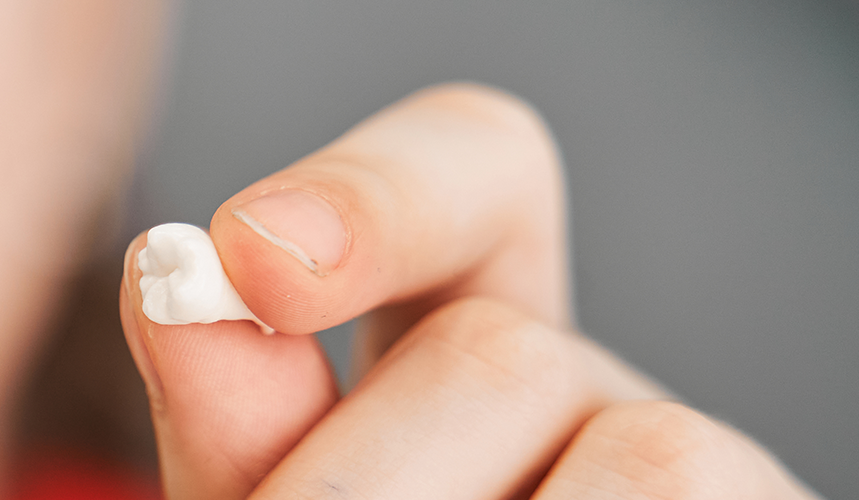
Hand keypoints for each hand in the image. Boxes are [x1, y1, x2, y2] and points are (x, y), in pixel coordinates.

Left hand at [118, 83, 819, 498]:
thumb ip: (236, 429)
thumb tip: (177, 270)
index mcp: (461, 357)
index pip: (473, 173)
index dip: (376, 190)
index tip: (251, 260)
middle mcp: (603, 400)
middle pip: (505, 353)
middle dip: (352, 491)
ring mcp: (714, 485)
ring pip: (648, 458)